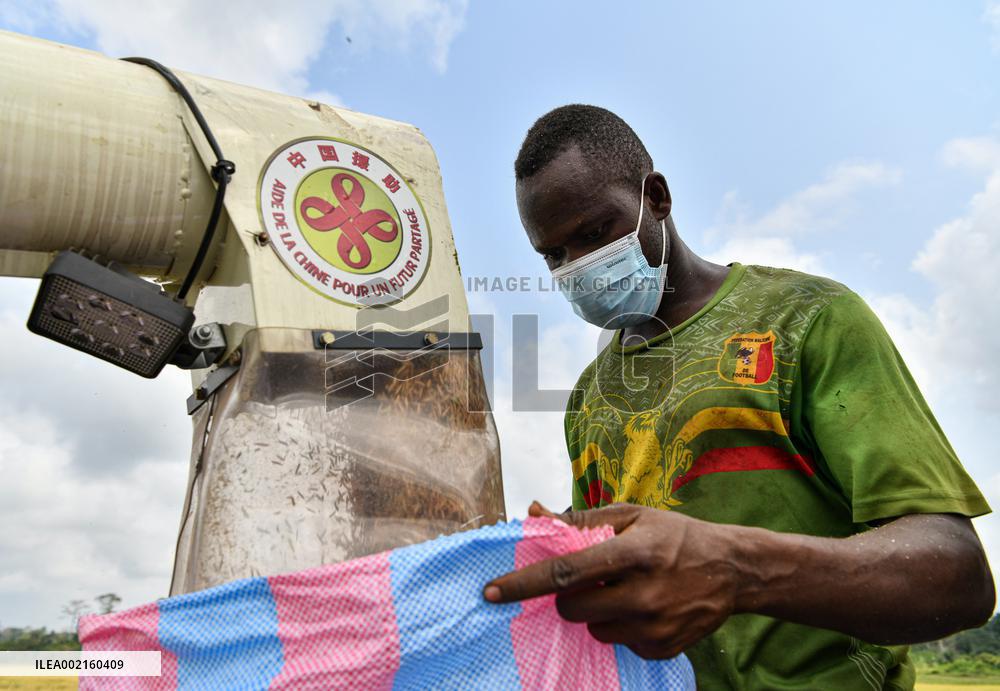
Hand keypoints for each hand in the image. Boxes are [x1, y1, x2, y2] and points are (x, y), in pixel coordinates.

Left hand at [483, 501, 737, 658]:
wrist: (734, 570)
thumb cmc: (674, 535)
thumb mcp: (631, 516)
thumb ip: (579, 520)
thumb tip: (531, 513)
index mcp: (633, 551)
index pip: (565, 572)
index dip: (523, 583)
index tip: (491, 592)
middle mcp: (644, 592)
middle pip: (572, 608)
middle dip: (568, 595)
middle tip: (591, 579)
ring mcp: (655, 625)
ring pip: (593, 629)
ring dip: (595, 612)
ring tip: (623, 590)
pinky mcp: (663, 648)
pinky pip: (619, 644)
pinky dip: (621, 627)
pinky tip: (644, 607)